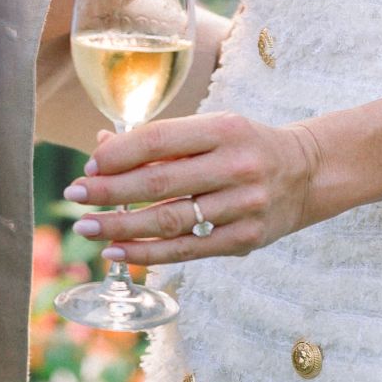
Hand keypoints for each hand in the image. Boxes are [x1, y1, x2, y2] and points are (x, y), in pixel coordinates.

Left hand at [64, 110, 324, 267]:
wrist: (307, 173)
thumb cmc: (245, 146)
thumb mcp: (212, 129)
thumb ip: (162, 141)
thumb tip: (102, 148)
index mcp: (224, 129)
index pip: (158, 140)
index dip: (118, 155)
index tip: (89, 166)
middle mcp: (236, 166)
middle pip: (158, 182)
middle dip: (109, 192)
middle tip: (74, 198)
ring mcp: (243, 206)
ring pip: (169, 221)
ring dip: (121, 227)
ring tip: (88, 228)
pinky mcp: (245, 240)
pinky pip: (187, 250)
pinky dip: (148, 253)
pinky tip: (118, 252)